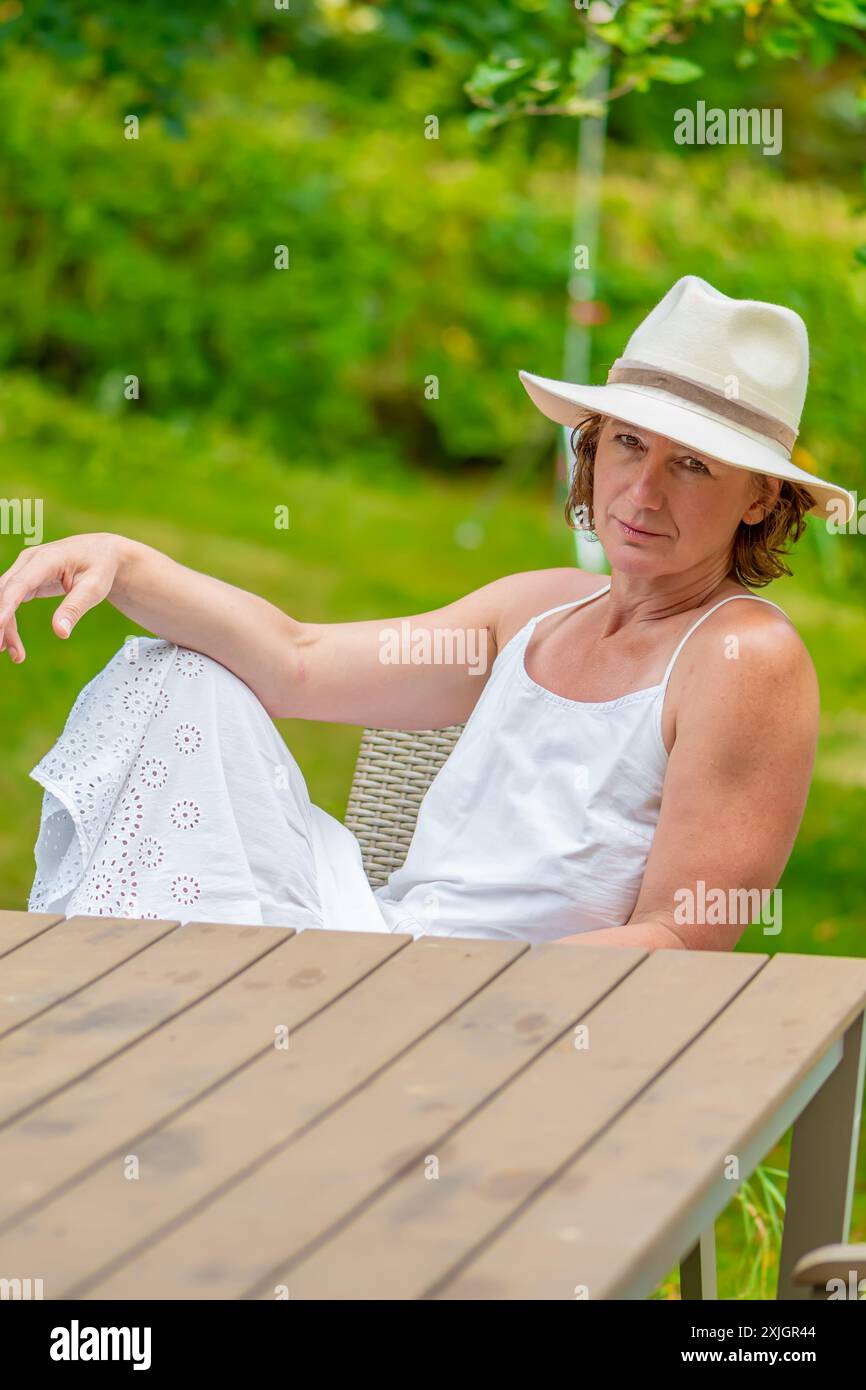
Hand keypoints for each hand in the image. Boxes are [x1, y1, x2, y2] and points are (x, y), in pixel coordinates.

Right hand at [0, 532, 126, 662]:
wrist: (101, 552)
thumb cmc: (99, 567)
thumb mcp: (94, 588)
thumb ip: (75, 608)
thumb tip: (61, 633)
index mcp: (47, 559)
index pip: (20, 584)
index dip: (5, 605)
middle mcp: (29, 561)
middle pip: (5, 592)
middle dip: (0, 622)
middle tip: (2, 649)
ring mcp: (24, 569)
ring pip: (3, 597)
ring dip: (4, 626)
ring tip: (16, 656)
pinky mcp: (25, 579)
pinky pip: (9, 600)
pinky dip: (8, 621)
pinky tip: (11, 644)